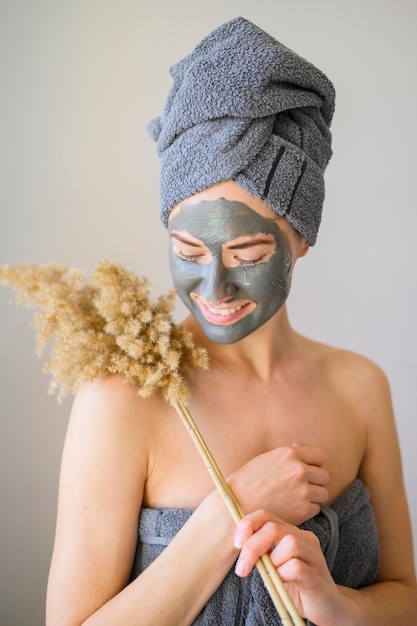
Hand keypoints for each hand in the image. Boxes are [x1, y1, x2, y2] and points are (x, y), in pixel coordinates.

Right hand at [229, 445, 328, 524]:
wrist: (236, 506)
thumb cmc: (247, 482)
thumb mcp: (265, 459)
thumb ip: (286, 456)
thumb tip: (301, 450)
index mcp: (289, 453)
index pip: (319, 456)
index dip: (314, 464)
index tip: (307, 471)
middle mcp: (298, 469)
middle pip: (324, 476)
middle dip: (315, 482)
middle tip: (301, 488)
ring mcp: (302, 490)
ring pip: (323, 493)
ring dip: (313, 497)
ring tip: (296, 500)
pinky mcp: (303, 509)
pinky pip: (316, 508)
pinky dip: (307, 510)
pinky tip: (292, 509)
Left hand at [234, 510, 351, 625]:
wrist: (328, 608)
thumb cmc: (297, 586)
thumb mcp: (275, 566)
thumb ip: (263, 553)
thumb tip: (240, 545)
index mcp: (291, 532)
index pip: (266, 516)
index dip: (248, 524)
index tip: (236, 544)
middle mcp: (304, 538)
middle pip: (273, 528)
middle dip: (252, 546)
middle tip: (242, 568)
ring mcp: (313, 555)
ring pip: (289, 543)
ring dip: (272, 562)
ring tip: (273, 577)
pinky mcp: (317, 576)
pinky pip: (296, 567)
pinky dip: (283, 575)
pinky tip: (283, 583)